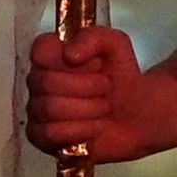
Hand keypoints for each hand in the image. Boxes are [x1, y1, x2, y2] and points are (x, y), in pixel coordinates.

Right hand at [26, 25, 171, 164]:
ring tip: (104, 107)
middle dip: (88, 86)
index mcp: (51, 56)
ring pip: (50, 108)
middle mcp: (38, 82)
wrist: (139, 112)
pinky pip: (50, 133)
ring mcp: (37, 110)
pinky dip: (81, 130)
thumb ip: (92, 38)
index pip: (39, 50)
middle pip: (46, 82)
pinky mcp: (42, 138)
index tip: (94, 63)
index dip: (67, 58)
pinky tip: (95, 126)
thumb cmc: (121, 76)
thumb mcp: (115, 44)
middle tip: (106, 87)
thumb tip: (69, 54)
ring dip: (89, 108)